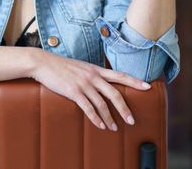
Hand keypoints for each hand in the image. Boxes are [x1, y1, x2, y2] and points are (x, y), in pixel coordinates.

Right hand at [29, 50, 150, 130]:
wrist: (43, 62)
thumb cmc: (60, 65)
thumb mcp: (80, 66)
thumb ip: (91, 73)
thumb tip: (100, 82)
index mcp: (96, 69)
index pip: (120, 75)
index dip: (134, 81)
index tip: (147, 87)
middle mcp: (93, 76)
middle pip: (114, 94)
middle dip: (124, 109)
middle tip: (131, 120)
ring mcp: (83, 84)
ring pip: (102, 104)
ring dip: (110, 118)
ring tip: (114, 128)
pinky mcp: (74, 92)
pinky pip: (88, 108)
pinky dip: (95, 118)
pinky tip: (100, 125)